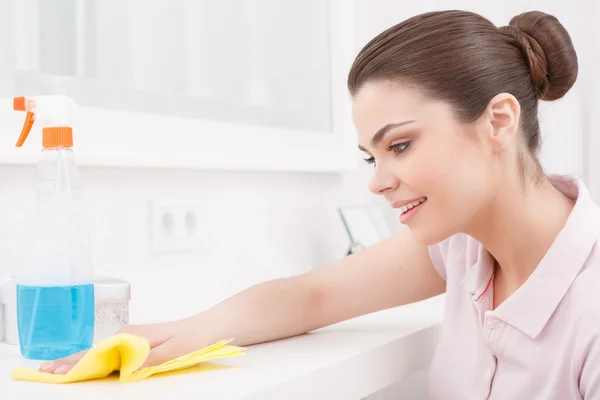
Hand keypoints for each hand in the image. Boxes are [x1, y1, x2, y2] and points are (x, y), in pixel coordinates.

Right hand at [39, 319, 200, 373]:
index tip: (56, 370)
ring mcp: (129, 340)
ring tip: (55, 370)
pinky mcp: (135, 345)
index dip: (76, 363)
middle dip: (69, 362)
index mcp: (131, 336)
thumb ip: (148, 359)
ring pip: (98, 353)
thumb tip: (125, 368)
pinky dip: (93, 361)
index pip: (97, 352)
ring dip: (77, 362)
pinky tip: (83, 366)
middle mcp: (126, 336)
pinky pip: (109, 354)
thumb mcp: (172, 351)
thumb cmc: (191, 338)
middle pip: (93, 351)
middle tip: (45, 371)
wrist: (206, 328)